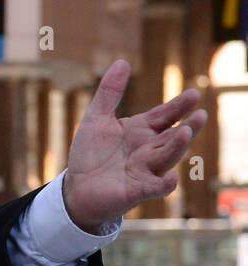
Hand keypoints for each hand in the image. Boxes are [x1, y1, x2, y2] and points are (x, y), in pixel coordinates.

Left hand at [62, 59, 206, 232]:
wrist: (76, 189)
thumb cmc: (90, 155)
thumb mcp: (95, 120)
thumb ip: (109, 94)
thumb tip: (122, 62)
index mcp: (142, 130)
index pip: (166, 115)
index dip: (179, 106)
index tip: (193, 95)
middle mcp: (149, 149)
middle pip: (173, 136)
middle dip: (188, 126)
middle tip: (200, 114)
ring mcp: (145, 170)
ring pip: (168, 157)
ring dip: (178, 146)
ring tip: (185, 132)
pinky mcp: (137, 191)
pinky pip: (156, 187)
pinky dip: (165, 184)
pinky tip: (172, 178)